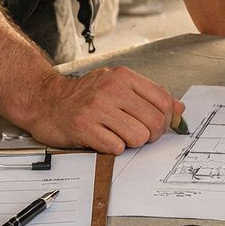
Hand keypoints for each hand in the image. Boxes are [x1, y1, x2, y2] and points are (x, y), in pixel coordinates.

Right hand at [23, 66, 184, 154]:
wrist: (45, 101)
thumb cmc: (84, 96)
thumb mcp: (118, 85)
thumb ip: (149, 95)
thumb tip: (179, 109)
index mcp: (124, 77)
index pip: (163, 100)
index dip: (167, 118)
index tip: (161, 125)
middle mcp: (111, 89)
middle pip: (154, 121)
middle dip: (152, 134)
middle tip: (139, 135)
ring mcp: (96, 108)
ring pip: (138, 137)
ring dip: (132, 143)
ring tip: (119, 135)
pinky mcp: (84, 128)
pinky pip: (116, 147)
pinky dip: (114, 148)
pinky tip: (104, 139)